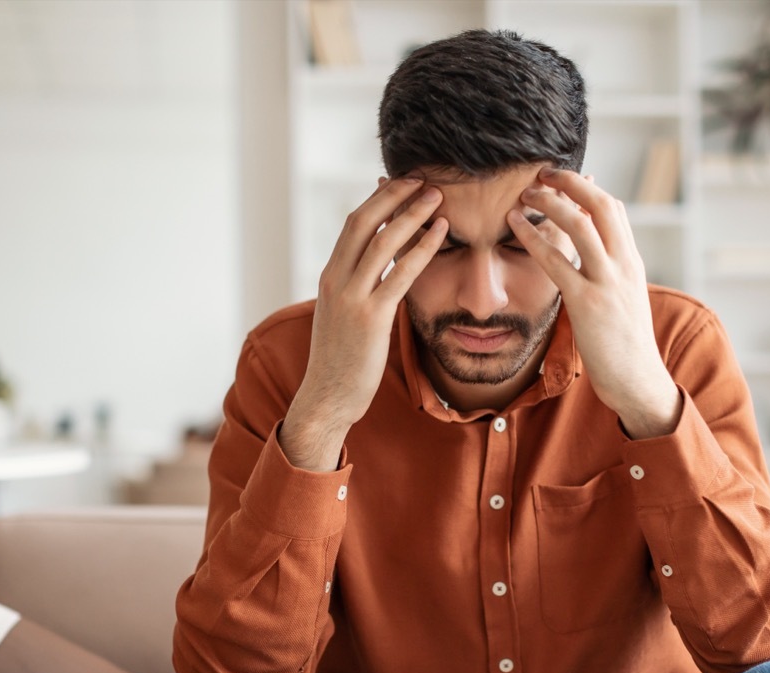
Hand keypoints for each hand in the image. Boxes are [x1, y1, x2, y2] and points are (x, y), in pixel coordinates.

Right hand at [281, 178, 448, 469]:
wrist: (327, 397)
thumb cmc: (342, 361)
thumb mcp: (343, 317)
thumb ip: (357, 290)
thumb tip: (378, 273)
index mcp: (330, 277)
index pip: (354, 225)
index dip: (379, 199)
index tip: (402, 184)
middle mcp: (336, 280)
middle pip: (364, 221)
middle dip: (393, 194)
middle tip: (421, 178)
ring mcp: (352, 297)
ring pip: (383, 241)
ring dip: (412, 214)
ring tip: (437, 197)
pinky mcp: (371, 317)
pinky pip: (400, 273)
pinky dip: (422, 248)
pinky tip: (441, 233)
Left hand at [508, 168, 680, 439]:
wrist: (637, 380)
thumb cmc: (625, 345)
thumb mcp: (626, 300)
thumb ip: (611, 273)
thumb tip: (592, 256)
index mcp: (632, 262)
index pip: (613, 209)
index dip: (586, 188)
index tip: (560, 180)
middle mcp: (624, 265)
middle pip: (600, 204)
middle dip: (570, 181)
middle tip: (541, 173)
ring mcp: (607, 283)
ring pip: (580, 224)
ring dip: (550, 202)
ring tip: (525, 193)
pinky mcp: (587, 303)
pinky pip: (557, 261)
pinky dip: (533, 237)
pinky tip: (515, 226)